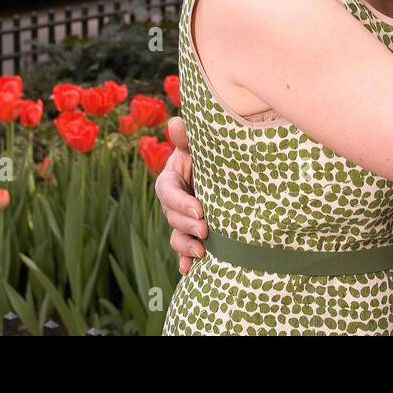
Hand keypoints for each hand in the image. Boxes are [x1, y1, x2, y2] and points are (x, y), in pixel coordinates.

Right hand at [155, 116, 206, 272]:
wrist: (225, 173)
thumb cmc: (210, 155)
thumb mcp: (199, 146)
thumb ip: (187, 138)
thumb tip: (177, 123)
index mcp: (171, 179)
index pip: (167, 191)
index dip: (180, 202)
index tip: (199, 210)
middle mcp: (173, 201)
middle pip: (171, 216)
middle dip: (186, 225)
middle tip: (205, 231)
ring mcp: (181, 219)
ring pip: (176, 235)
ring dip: (185, 245)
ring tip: (201, 252)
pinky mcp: (191, 232)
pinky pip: (184, 248)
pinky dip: (185, 259)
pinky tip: (189, 269)